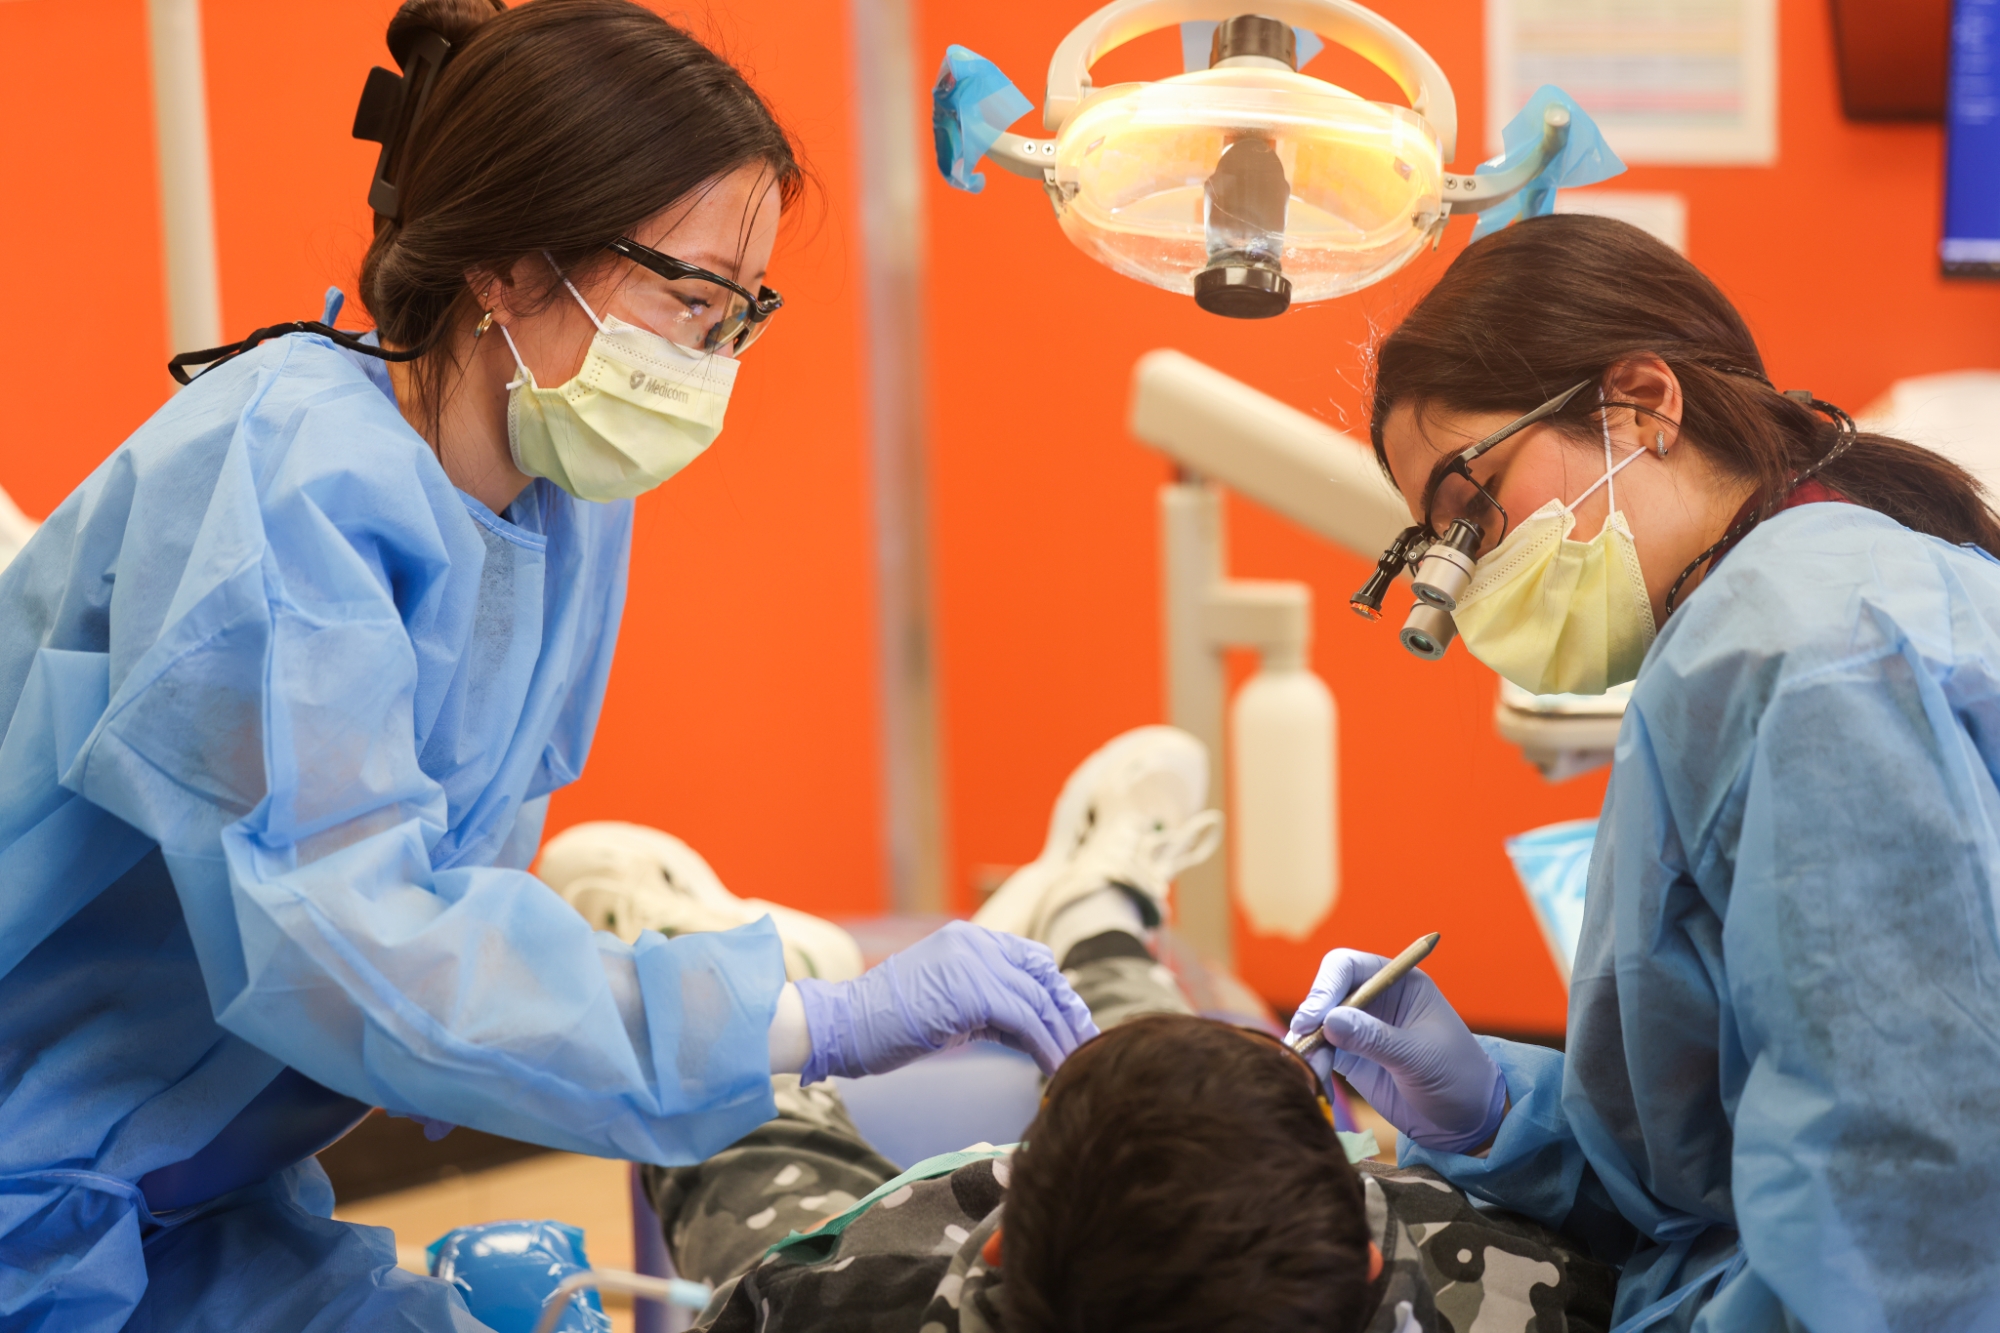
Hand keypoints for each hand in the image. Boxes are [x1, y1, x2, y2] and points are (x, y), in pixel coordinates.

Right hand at [796, 921, 1097, 1081]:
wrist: (844, 1025)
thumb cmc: (886, 1024)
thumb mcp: (948, 1005)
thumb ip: (988, 1006)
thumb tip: (1031, 1029)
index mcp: (970, 940)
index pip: (1032, 959)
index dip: (1058, 993)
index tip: (1076, 1025)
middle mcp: (976, 943)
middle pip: (1042, 977)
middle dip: (1069, 1015)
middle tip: (1089, 1047)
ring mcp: (974, 962)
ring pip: (1038, 1000)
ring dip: (1063, 1036)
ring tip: (1078, 1067)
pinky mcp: (973, 991)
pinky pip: (1025, 1020)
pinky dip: (1045, 1046)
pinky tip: (1055, 1069)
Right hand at [1289, 948, 1505, 1153]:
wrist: (1467, 1120)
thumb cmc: (1457, 1077)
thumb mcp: (1420, 1057)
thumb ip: (1375, 1038)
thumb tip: (1329, 1021)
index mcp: (1400, 983)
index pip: (1349, 967)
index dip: (1326, 985)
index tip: (1314, 1016)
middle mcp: (1376, 999)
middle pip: (1326, 992)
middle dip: (1312, 1016)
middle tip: (1304, 1043)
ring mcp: (1361, 1028)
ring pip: (1318, 1024)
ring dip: (1309, 1043)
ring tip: (1312, 1069)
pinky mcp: (1351, 1057)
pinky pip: (1321, 1052)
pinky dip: (1313, 1063)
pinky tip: (1315, 1079)